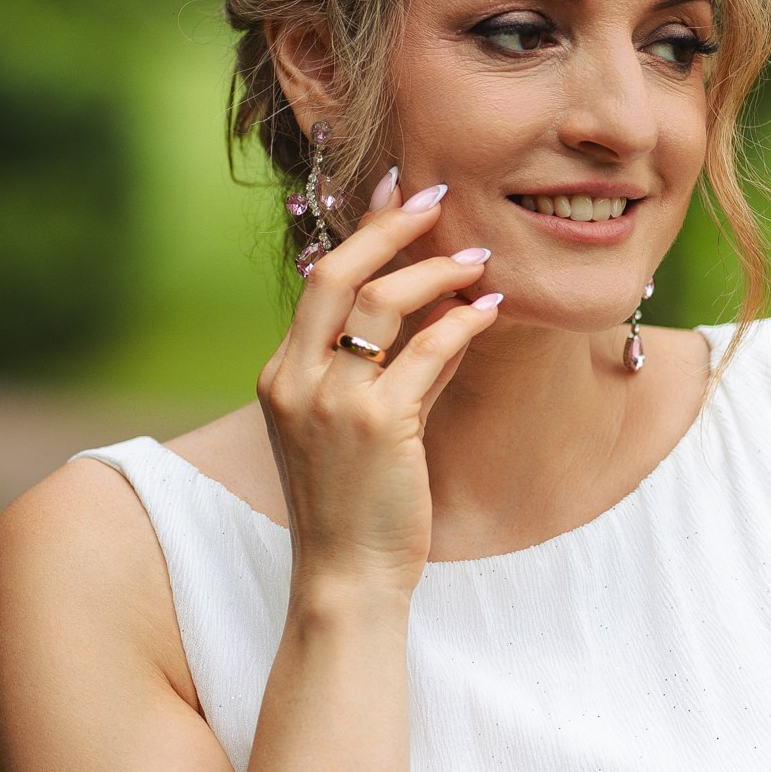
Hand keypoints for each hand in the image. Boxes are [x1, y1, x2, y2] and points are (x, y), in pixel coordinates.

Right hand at [257, 181, 500, 596]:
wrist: (347, 578)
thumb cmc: (356, 507)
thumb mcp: (361, 426)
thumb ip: (393, 369)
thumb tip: (445, 313)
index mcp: (281, 375)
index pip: (318, 282)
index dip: (362, 232)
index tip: (398, 193)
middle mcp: (295, 380)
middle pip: (337, 273)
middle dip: (390, 226)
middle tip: (437, 195)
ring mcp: (332, 402)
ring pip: (382, 303)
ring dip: (436, 270)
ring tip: (476, 258)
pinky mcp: (377, 426)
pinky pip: (426, 351)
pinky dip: (462, 322)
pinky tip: (489, 310)